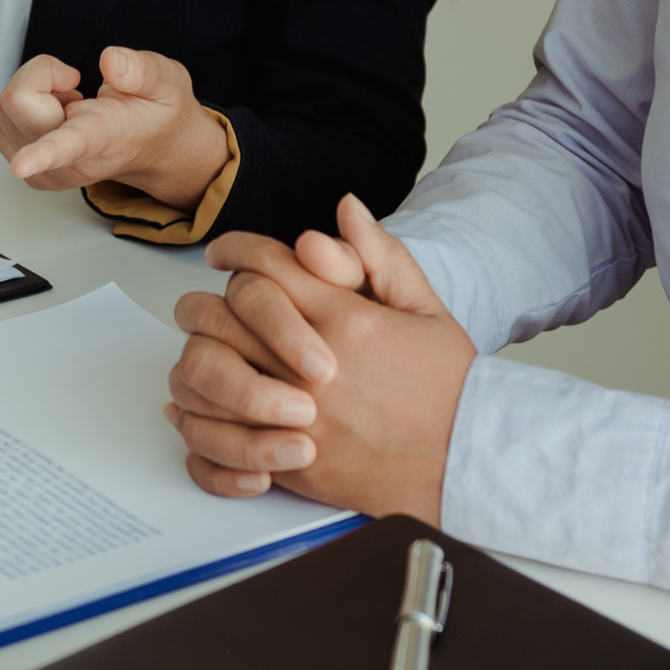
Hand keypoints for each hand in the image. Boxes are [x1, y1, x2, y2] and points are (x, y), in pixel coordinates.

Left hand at [0, 47, 229, 211]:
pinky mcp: (26, 167)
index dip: (43, 155)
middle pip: (17, 102)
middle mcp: (69, 163)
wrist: (155, 151)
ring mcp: (45, 171)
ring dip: (32, 88)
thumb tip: (110, 62)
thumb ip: (145, 71)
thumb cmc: (157, 113)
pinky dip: (24, 101)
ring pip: (4, 106)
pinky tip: (54, 110)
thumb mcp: (169, 84)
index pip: (71, 145)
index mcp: (104, 139)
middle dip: (40, 72)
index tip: (22, 166)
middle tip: (73, 80)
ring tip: (68, 99)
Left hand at [165, 195, 476, 522]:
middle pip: (218, 315)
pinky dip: (198, 422)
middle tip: (208, 307)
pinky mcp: (285, 462)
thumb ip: (380, 255)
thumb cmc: (450, 386)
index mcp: (342, 319)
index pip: (263, 266)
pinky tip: (202, 409)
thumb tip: (346, 206)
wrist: (472, 461)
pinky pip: (213, 437)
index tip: (222, 253)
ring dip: (198, 359)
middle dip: (207, 304)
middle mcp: (307, 365)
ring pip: (203, 373)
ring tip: (207, 354)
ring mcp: (291, 416)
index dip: (235, 250)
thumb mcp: (424, 308)